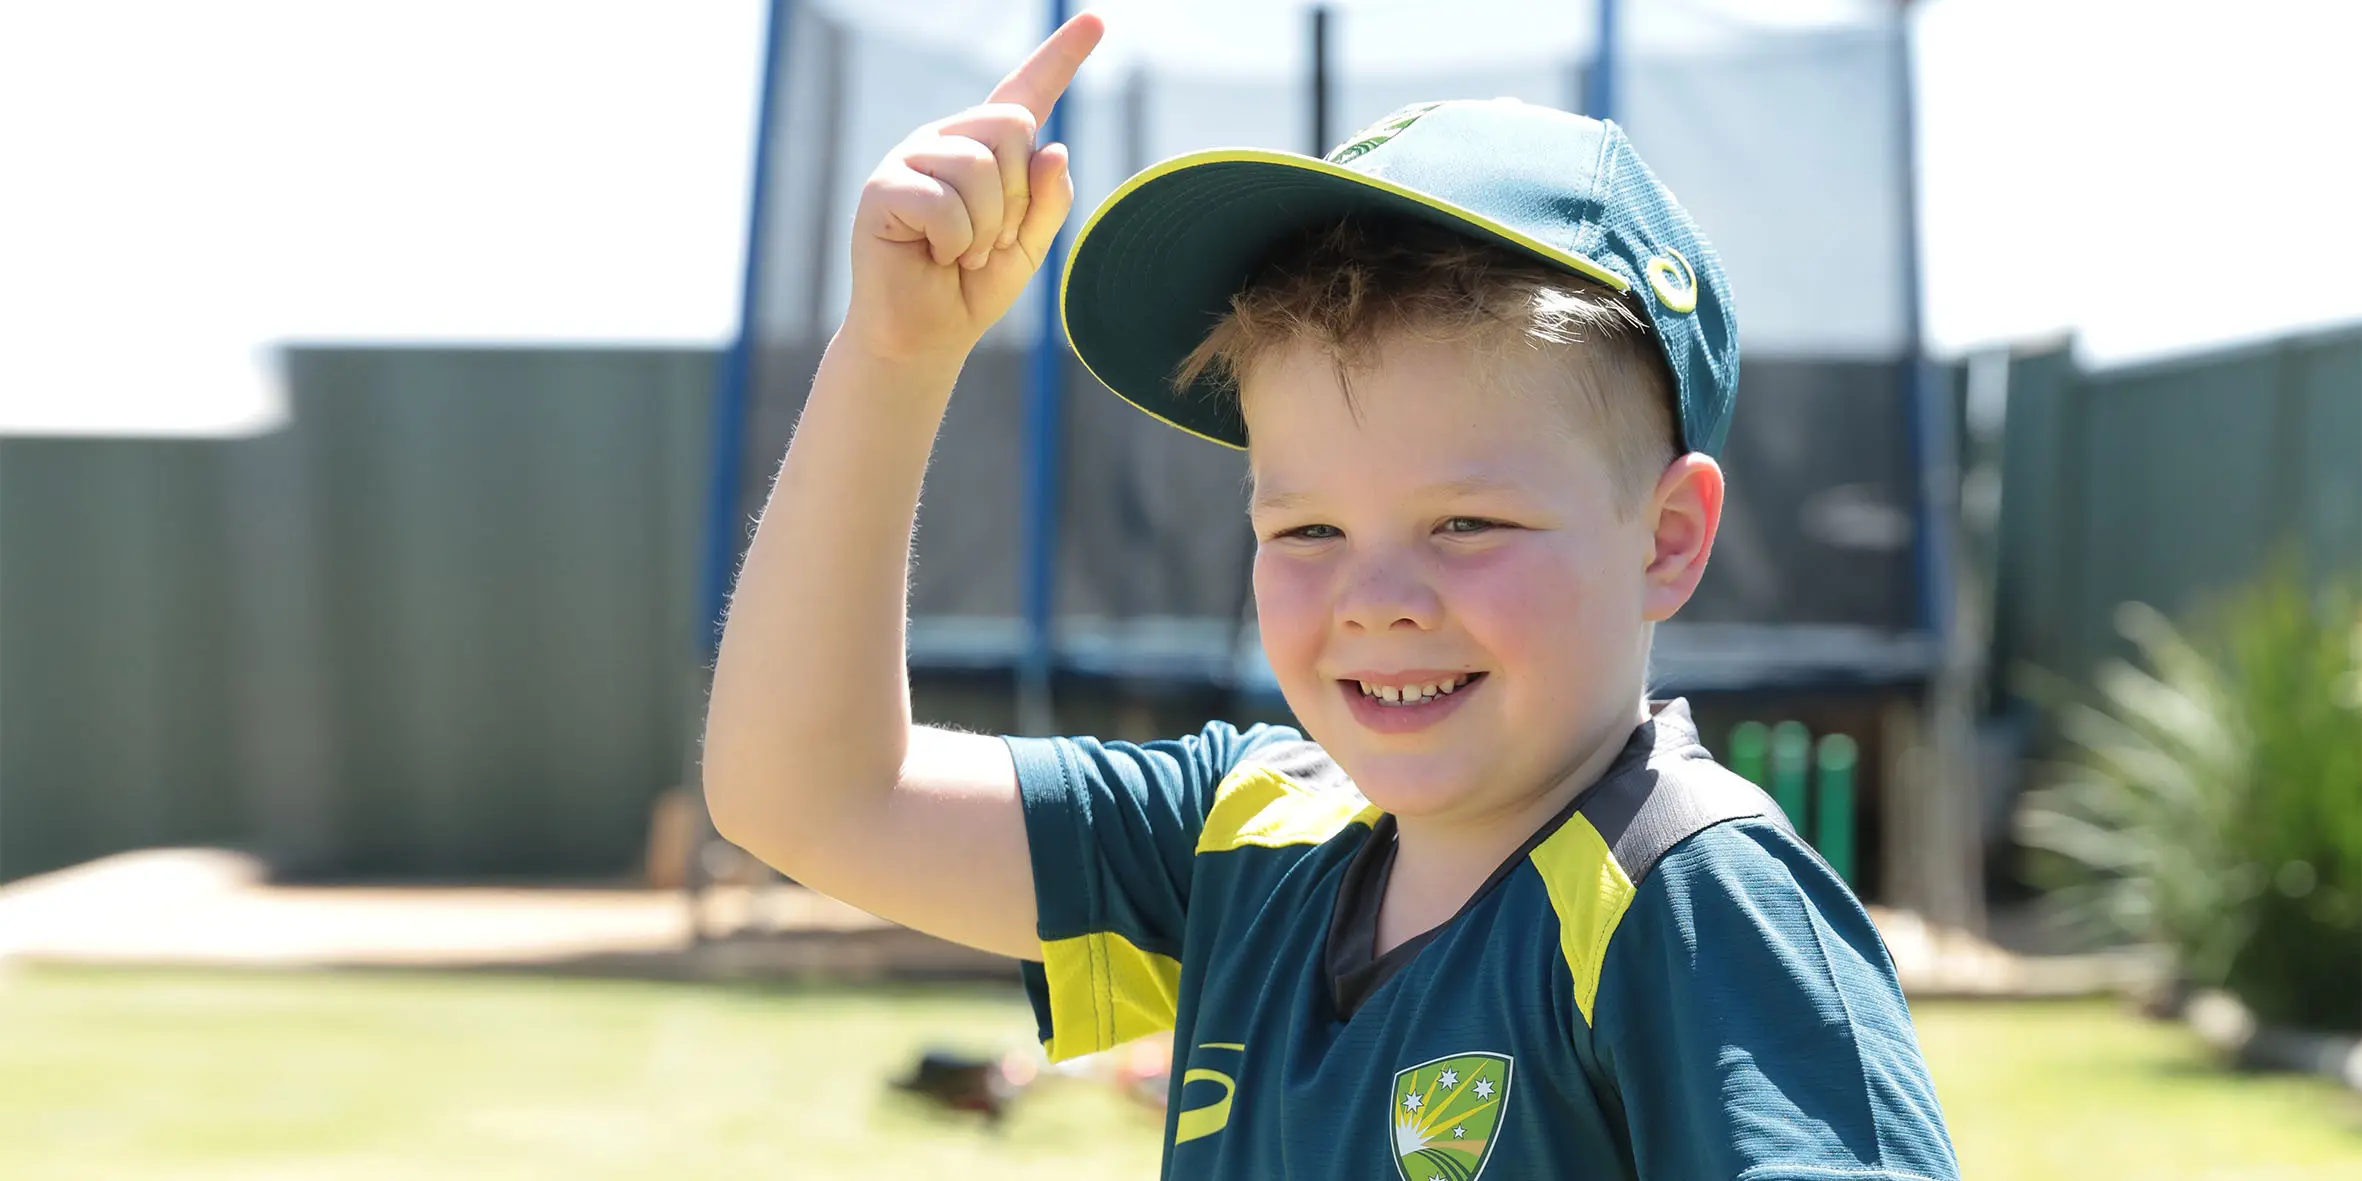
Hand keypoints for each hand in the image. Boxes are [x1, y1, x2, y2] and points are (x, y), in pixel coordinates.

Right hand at [841, 12, 1103, 364]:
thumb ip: (1049, 200)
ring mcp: (912, 159)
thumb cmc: (973, 287)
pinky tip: (935, 256)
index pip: (1028, 92)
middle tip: (989, 240)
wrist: (925, 335)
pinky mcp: (884, 188)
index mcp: (986, 148)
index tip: (1096, 19)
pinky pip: (944, 202)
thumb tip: (1052, 148)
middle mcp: (947, 140)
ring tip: (962, 253)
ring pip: (980, 166)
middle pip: (1012, 125)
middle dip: (1017, 197)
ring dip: (985, 228)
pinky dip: (954, 242)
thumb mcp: (1030, 245)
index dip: (1062, 56)